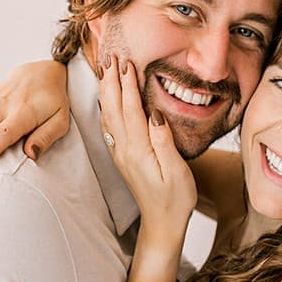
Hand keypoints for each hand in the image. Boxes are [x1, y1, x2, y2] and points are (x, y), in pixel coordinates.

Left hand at [98, 58, 196, 242]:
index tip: (127, 63)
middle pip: (114, 109)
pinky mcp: (123, 158)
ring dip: (106, 91)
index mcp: (139, 150)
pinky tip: (105, 100)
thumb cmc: (175, 199)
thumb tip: (155, 115)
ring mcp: (121, 154)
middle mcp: (125, 150)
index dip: (128, 85)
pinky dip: (106, 108)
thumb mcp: (177, 172)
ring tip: (104, 71)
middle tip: (110, 58)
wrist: (162, 223)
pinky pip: (110, 127)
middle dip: (111, 81)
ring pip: (109, 116)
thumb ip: (164, 143)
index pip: (131, 110)